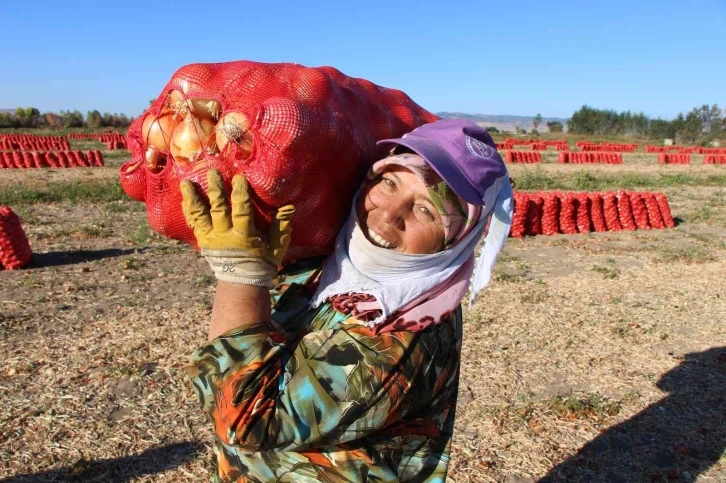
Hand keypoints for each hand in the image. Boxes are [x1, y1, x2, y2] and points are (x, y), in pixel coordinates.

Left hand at [180, 169, 294, 286]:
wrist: (241, 282)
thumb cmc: (262, 262)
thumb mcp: (277, 247)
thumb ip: (281, 227)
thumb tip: (289, 206)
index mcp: (244, 237)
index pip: (242, 213)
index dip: (240, 195)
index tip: (239, 178)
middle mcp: (224, 236)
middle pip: (218, 210)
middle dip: (215, 191)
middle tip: (213, 172)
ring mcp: (210, 239)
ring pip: (199, 216)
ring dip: (193, 199)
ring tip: (186, 182)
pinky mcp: (202, 241)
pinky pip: (193, 224)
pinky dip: (188, 211)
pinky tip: (184, 197)